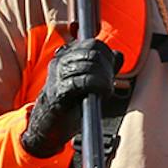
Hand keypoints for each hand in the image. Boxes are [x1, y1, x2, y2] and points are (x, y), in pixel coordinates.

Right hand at [21, 37, 118, 157]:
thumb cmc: (70, 102)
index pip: (94, 43)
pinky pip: (84, 81)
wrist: (49, 124)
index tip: (109, 71)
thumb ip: (104, 66)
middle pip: (93, 52)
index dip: (108, 55)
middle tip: (109, 82)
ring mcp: (58, 74)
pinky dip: (98, 86)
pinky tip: (102, 93)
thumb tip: (118, 55)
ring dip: (104, 78)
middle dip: (107, 67)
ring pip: (90, 65)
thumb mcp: (89, 79)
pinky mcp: (59, 91)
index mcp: (66, 54)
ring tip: (106, 90)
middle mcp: (60, 60)